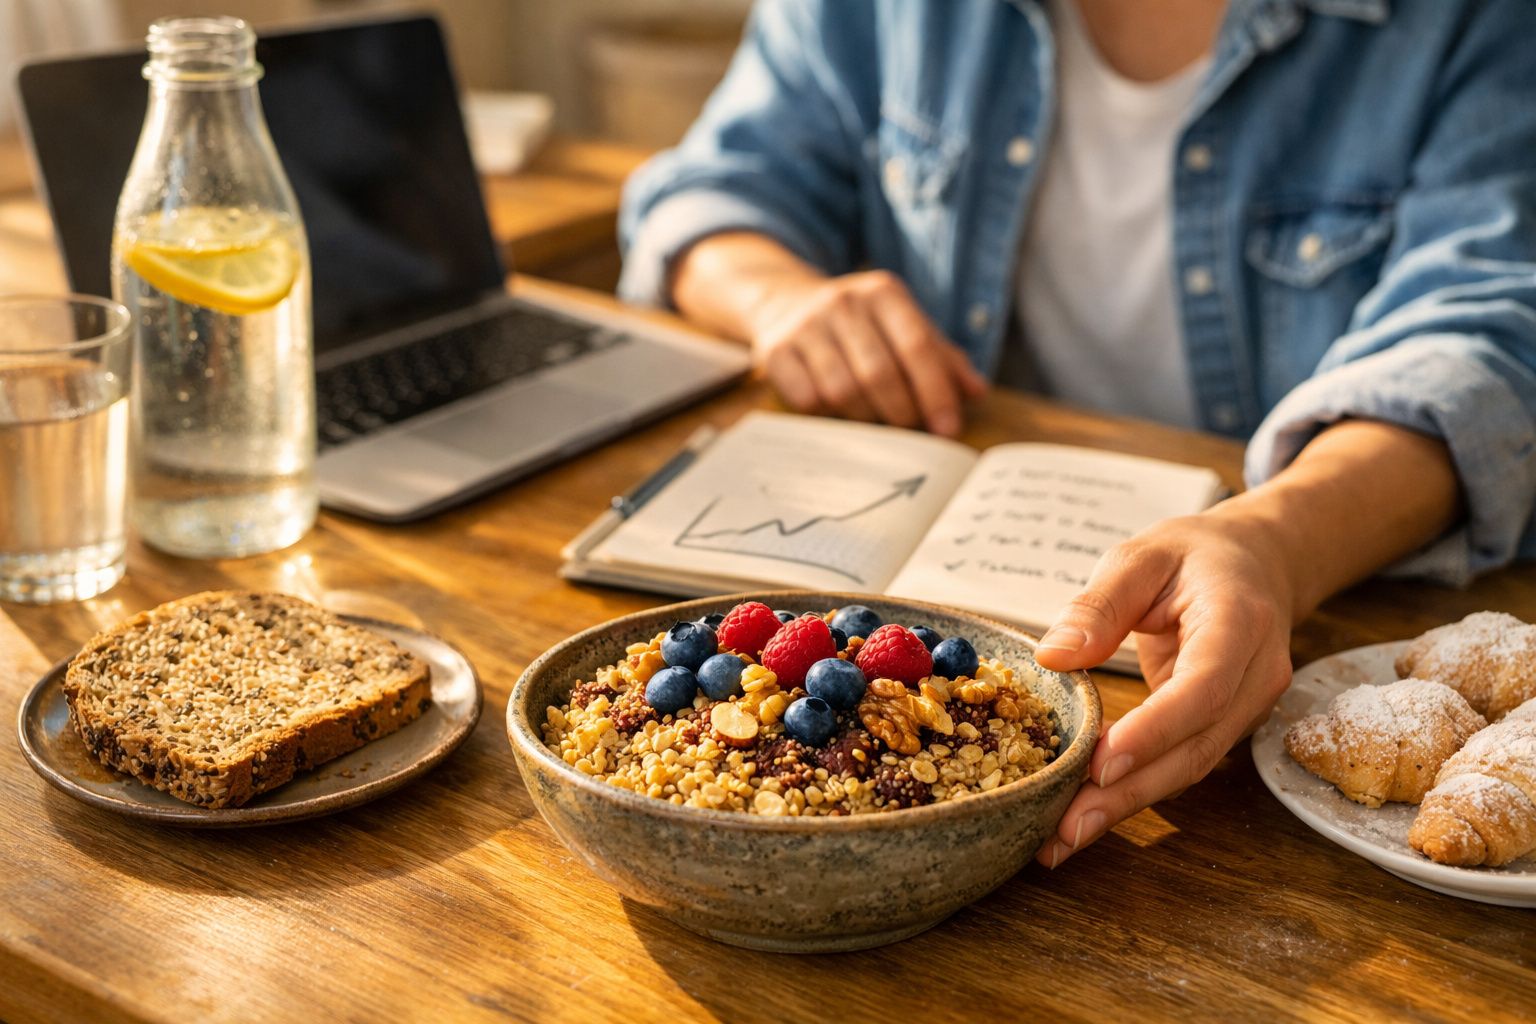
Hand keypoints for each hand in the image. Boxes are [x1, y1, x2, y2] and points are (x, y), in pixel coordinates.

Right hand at [746, 269, 986, 436]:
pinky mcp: (774, 351)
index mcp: (883, 292)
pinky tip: (834, 411)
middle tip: (910, 430)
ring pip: (842, 391)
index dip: (935, 391)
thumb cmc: (860, 324)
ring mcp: (805, 326)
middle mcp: (843, 302)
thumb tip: (976, 392)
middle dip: (901, 412)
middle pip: (880, 373)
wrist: (785, 301)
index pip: (917, 345)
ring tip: (873, 420)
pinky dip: (826, 416)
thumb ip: (941, 357)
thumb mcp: (901, 325)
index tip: (948, 429)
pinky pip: (807, 400)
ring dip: (864, 417)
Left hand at [1031, 507, 1297, 867]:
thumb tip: (1053, 654)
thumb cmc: (1196, 556)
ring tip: (1061, 841)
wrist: (1258, 563)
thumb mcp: (1142, 555)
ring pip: (1190, 767)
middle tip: (1065, 829)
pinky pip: (1181, 764)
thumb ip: (1100, 603)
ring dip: (1127, 806)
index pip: (1204, 687)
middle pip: (1197, 746)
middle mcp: (1256, 676)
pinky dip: (1134, 792)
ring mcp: (1246, 709)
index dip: (1156, 731)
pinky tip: (1084, 816)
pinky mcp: (1223, 727)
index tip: (1102, 765)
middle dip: (1130, 792)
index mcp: (1241, 622)